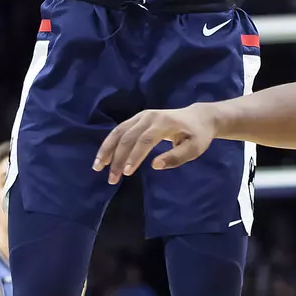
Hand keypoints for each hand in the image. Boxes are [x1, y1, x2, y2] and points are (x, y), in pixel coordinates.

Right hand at [92, 104, 214, 182]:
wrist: (198, 117)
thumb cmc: (197, 135)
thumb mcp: (194, 148)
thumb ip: (176, 157)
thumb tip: (155, 166)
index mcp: (163, 122)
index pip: (145, 140)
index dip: (134, 156)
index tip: (126, 173)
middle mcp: (149, 116)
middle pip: (128, 136)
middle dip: (117, 158)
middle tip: (111, 179)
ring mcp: (141, 116)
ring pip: (119, 131)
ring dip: (107, 149)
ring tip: (98, 167)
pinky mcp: (137, 118)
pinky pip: (119, 130)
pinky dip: (109, 143)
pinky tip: (103, 157)